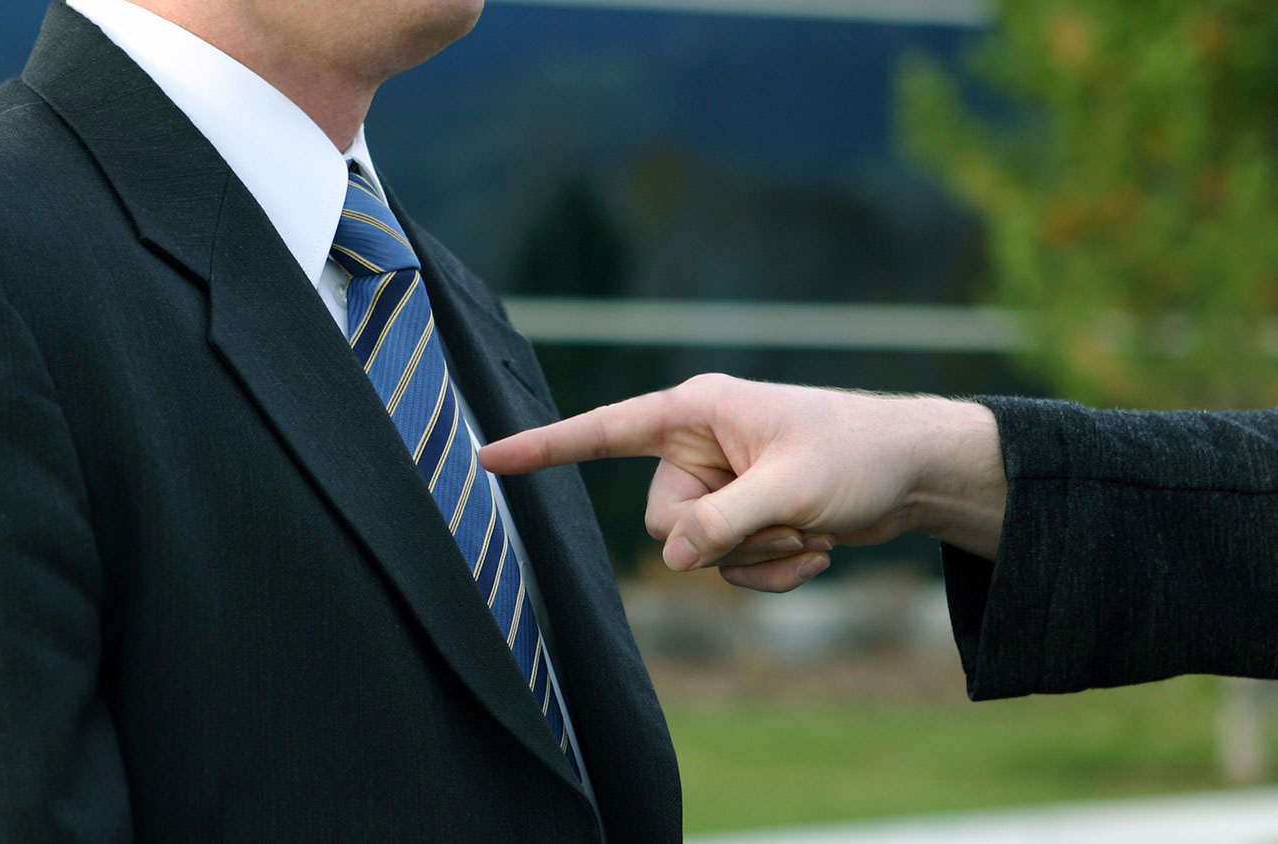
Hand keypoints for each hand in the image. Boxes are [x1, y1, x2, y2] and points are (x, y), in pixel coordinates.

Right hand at [478, 374, 1006, 592]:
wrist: (916, 471)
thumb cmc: (858, 455)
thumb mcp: (788, 490)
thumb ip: (721, 524)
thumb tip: (670, 559)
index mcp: (695, 412)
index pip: (601, 432)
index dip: (543, 449)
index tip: (487, 460)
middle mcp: (698, 445)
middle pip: (662, 520)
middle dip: (721, 539)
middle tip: (782, 524)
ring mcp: (721, 482)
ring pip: (696, 551)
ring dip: (755, 559)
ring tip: (809, 536)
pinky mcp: (743, 514)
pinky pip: (727, 565)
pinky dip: (770, 571)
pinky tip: (817, 553)